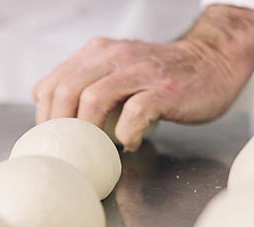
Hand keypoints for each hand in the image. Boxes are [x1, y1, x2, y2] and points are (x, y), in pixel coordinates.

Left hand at [33, 5, 253, 150]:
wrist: (211, 63)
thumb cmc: (156, 75)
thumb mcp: (112, 69)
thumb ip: (81, 80)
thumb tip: (42, 98)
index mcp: (96, 53)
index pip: (54, 83)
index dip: (44, 114)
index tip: (48, 136)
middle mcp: (114, 56)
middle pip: (68, 90)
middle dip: (59, 125)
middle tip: (65, 147)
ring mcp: (139, 71)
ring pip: (94, 98)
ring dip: (87, 129)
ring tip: (92, 147)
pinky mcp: (163, 89)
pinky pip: (135, 113)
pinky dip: (125, 133)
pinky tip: (127, 143)